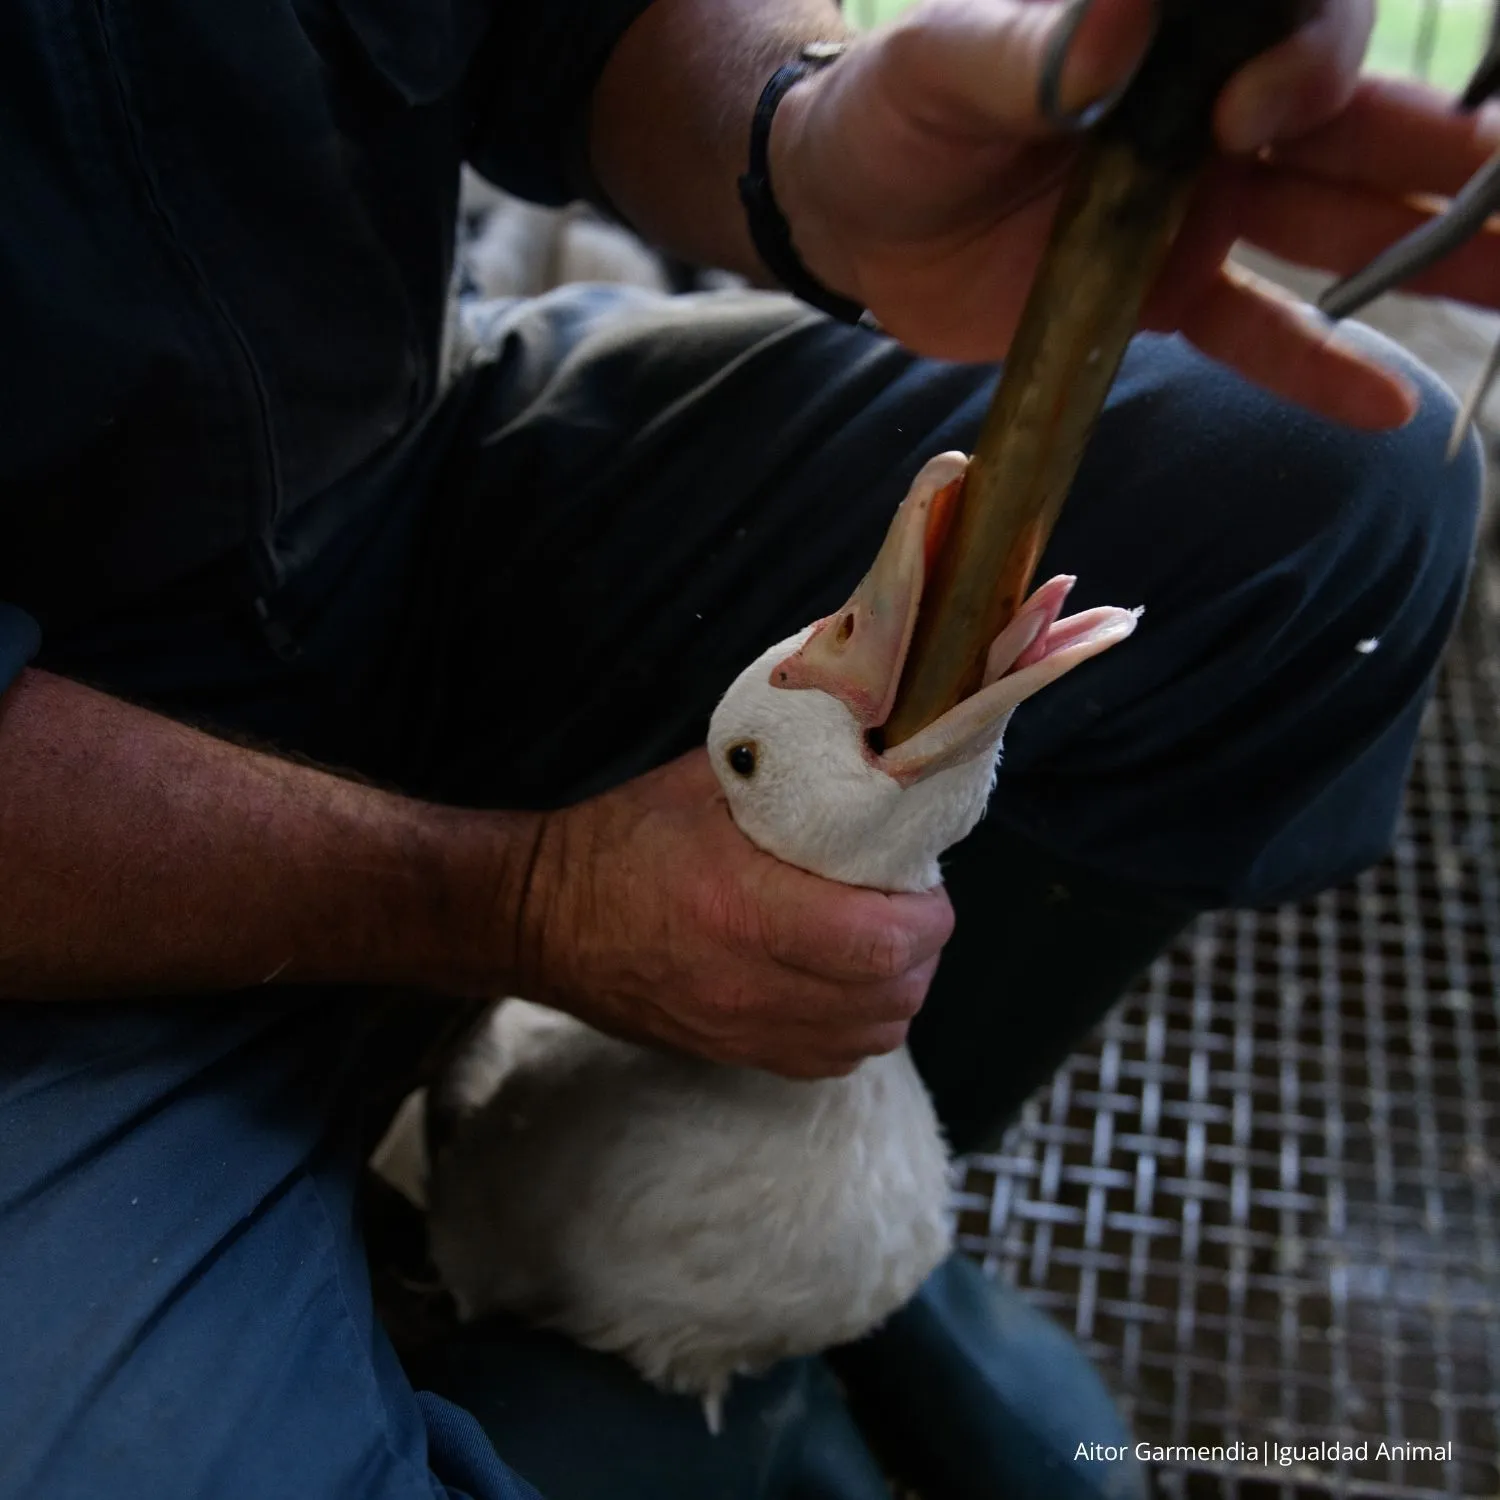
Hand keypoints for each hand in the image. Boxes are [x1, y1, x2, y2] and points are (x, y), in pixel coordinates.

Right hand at [510, 750, 954, 1078]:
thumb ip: (790, 768)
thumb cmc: (619, 840)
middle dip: (922, 951)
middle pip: (890, 997)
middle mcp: (749, 983)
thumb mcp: (703, 782)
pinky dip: (857, 1027)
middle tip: (909, 906)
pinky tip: (843, 984)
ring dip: (895, 991)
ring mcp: (740, 1029)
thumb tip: (866, 740)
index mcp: (743, 907)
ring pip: (870, 1038)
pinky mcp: (731, 1054)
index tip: (925, 884)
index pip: (880, 942)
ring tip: (880, 943)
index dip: (927, 916)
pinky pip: (830, 1061)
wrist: (541, 918)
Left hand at [771, 0, 1499, 427]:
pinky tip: (1389, 410)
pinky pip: (1254, 334)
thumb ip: (1028, 49)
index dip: (1305, 63)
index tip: (1253, 114)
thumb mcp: (941, 64)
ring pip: (1338, 231)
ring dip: (1433, 261)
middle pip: (1358, 131)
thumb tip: (1109, 37)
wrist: (850, 217)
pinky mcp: (1162, 299)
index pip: (1292, 31)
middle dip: (1451, 163)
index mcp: (1173, 41)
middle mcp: (1210, 122)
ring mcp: (1197, 215)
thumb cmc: (890, 116)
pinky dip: (1316, 369)